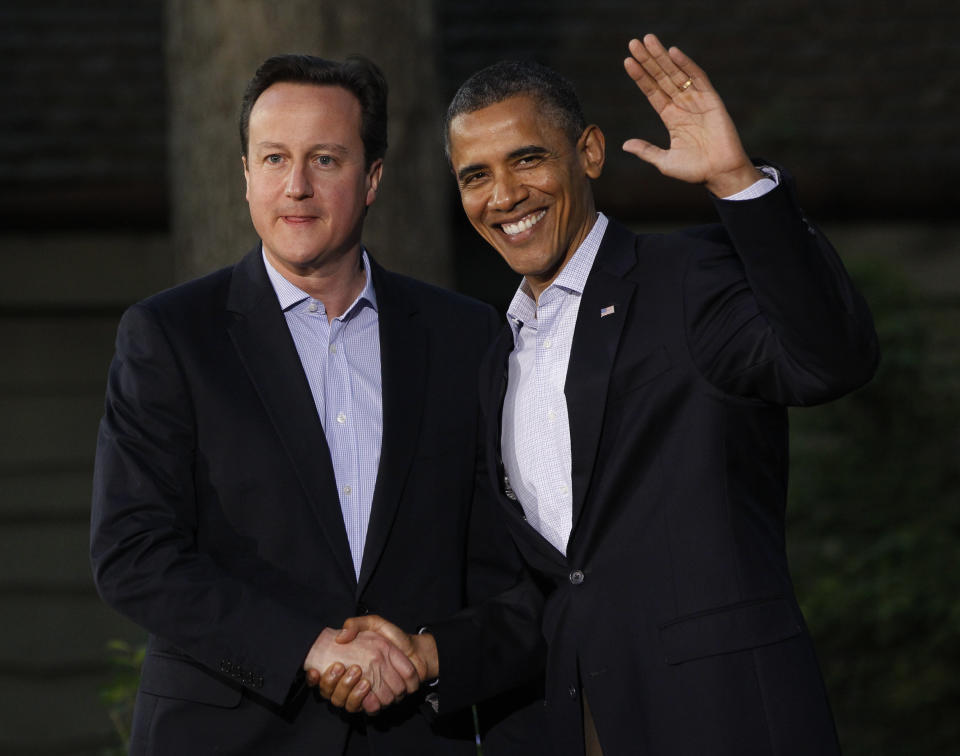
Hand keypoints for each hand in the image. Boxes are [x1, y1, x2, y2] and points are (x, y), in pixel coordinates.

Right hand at [303, 627, 418, 713]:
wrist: (415, 651)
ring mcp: (363, 695)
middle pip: (331, 694)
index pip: (320, 678)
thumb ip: (355, 625)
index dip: (314, 678)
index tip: (314, 670)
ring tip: (363, 681)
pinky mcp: (379, 701)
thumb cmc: (392, 638)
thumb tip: (339, 637)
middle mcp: (350, 684)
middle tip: (346, 669)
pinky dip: (368, 703)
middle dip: (334, 684)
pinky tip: (371, 694)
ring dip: (351, 694)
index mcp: (344, 668)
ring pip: (347, 704)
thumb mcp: (373, 624)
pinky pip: (368, 709)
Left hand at [622, 33, 762, 196]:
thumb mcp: (665, 162)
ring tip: (648, 40)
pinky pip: (698, 78)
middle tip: (634, 42)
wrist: (720, 174)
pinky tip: (673, 53)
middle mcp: (683, 105)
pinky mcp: (712, 100)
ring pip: (676, 74)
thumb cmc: (695, 171)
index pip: (652, 92)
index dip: (640, 77)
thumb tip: (625, 144)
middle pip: (662, 77)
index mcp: (672, 117)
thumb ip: (646, 151)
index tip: (627, 61)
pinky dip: (686, 65)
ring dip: (662, 57)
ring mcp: (697, 100)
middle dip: (648, 60)